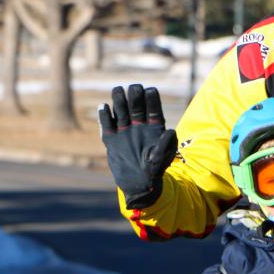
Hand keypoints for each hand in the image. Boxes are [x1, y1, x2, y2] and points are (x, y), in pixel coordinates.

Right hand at [99, 84, 177, 209]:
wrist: (139, 185)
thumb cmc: (154, 171)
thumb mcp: (161, 160)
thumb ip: (165, 146)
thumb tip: (170, 131)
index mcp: (154, 128)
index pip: (153, 109)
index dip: (152, 99)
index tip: (150, 90)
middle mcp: (139, 126)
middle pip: (136, 106)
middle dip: (135, 96)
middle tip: (134, 88)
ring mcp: (124, 131)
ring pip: (121, 111)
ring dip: (119, 101)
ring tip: (117, 90)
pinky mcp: (111, 139)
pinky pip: (106, 125)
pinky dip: (104, 116)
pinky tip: (103, 107)